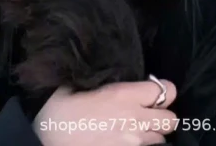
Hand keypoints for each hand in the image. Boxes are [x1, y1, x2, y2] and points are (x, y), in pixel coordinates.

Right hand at [33, 79, 176, 144]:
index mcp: (122, 95)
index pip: (164, 91)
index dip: (162, 90)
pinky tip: (125, 140)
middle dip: (162, 115)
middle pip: (171, 119)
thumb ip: (100, 82)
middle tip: (147, 112)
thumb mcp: (77, 85)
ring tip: (135, 128)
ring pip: (160, 140)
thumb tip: (104, 77)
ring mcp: (132, 143)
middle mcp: (133, 120)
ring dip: (152, 133)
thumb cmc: (57, 110)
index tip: (153, 90)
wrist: (45, 142)